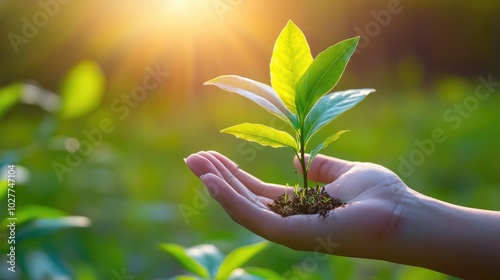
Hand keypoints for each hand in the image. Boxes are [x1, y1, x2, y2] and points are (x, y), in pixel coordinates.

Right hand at [185, 151, 413, 258]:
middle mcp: (290, 220)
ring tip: (195, 165)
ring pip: (243, 209)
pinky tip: (212, 182)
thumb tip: (299, 159)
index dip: (235, 175)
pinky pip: (254, 217)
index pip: (258, 192)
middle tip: (192, 158)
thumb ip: (322, 167)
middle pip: (244, 199)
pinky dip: (231, 200)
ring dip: (218, 187)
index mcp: (300, 206)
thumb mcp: (346, 172)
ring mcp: (290, 230)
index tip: (213, 156)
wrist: (403, 214)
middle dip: (218, 178)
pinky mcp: (293, 235)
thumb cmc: (381, 195)